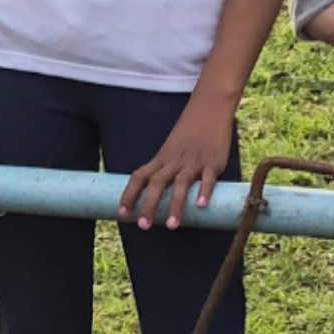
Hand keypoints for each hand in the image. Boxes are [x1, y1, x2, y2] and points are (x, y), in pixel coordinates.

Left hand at [119, 91, 237, 228]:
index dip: (128, 194)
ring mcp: (193, 161)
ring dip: (175, 205)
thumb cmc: (189, 132)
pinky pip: (207, 178)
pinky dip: (204, 191)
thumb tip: (155, 195)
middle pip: (157, 183)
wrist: (209, 107)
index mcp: (161, 159)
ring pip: (180, 184)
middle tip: (143, 226)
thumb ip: (164, 169)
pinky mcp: (213, 161)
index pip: (139, 176)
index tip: (120, 213)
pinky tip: (201, 206)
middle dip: (148, 205)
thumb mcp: (171, 149)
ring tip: (171, 226)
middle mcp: (174, 161)